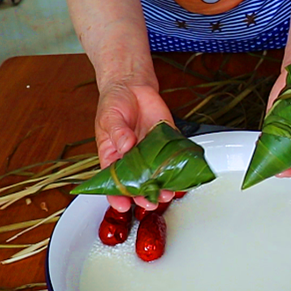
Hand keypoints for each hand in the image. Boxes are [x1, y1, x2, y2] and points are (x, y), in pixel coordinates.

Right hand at [95, 81, 175, 212]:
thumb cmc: (114, 103)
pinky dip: (178, 167)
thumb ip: (117, 133)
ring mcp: (150, 151)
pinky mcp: (166, 142)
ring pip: (157, 174)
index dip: (116, 195)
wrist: (132, 85)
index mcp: (113, 156)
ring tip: (166, 194)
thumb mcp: (109, 117)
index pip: (113, 181)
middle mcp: (132, 158)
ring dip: (162, 186)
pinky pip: (173, 157)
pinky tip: (181, 175)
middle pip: (137, 183)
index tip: (122, 205)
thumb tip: (126, 146)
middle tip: (149, 202)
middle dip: (143, 195)